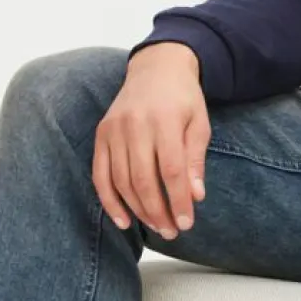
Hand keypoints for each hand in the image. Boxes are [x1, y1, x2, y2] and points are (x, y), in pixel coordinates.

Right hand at [94, 43, 209, 237]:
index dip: (178, 200)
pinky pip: (100, 175)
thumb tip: (195, 196)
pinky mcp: (101, 134)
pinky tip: (123, 220)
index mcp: (165, 120)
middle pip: (143, 180)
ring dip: (138, 210)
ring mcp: (114, 129)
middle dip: (158, 211)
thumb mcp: (199, 124)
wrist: (156, 68)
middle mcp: (135, 125)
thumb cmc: (183, 99)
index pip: (171, 170)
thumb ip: (195, 160)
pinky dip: (109, 201)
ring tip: (156, 226)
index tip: (187, 223)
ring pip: (121, 181)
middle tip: (172, 231)